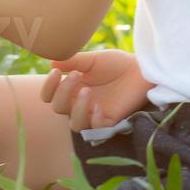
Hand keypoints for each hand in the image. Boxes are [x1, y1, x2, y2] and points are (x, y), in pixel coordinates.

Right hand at [40, 49, 154, 131]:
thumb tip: (51, 63)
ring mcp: (94, 114)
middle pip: (58, 108)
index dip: (48, 87)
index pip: (49, 95)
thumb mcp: (92, 59)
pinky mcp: (110, 121)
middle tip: (76, 75)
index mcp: (72, 88)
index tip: (55, 72)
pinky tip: (100, 106)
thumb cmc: (117, 63)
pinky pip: (96, 130)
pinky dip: (95, 120)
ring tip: (87, 92)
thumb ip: (73, 61)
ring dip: (77, 109)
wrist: (142, 69)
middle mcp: (79, 103)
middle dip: (63, 92)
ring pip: (74, 124)